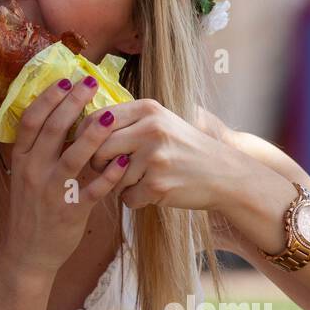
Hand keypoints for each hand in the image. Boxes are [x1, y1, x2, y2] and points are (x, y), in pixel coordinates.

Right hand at [0, 75, 130, 275]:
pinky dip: (109, 172)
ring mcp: (52, 191)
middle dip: (73, 103)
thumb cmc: (31, 208)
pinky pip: (93, 188)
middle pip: (53, 130)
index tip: (64, 80)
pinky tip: (122, 158)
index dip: (47, 98)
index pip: (31, 121)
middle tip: (90, 83)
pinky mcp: (71, 210)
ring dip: (94, 133)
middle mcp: (34, 172)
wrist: (27, 251)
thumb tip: (58, 115)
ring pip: (74, 156)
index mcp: (21, 159)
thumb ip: (38, 149)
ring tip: (111, 114)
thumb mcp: (25, 175)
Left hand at [86, 98, 235, 211]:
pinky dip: (135, 199)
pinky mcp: (157, 185)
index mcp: (149, 109)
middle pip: (99, 148)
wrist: (225, 174)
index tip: (89, 147)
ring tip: (143, 179)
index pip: (98, 119)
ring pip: (112, 177)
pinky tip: (152, 192)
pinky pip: (127, 197)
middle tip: (108, 169)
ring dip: (121, 184)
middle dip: (97, 163)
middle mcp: (150, 129)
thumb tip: (83, 128)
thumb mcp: (161, 122)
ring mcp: (154, 158)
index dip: (87, 137)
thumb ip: (127, 121)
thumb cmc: (186, 149)